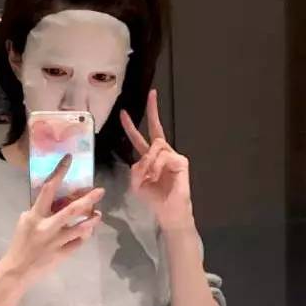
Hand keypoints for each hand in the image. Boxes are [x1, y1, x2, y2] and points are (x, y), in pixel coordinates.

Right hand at [1, 155, 104, 285]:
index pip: (48, 189)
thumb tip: (56, 200)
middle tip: (100, 191)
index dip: (59, 172)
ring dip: (92, 220)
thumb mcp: (25, 222)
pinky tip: (86, 232)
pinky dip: (84, 236)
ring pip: (81, 228)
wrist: (18, 270)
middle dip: (88, 199)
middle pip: (72, 210)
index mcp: (35, 215)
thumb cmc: (21, 243)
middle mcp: (47, 227)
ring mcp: (57, 241)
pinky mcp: (63, 254)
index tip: (69, 160)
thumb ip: (40, 211)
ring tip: (98, 214)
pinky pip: (79, 242)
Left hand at [120, 89, 193, 230]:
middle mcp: (161, 153)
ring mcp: (172, 155)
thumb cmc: (154, 198)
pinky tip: (157, 176)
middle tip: (152, 94)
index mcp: (149, 158)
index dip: (130, 127)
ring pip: (155, 147)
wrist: (168, 211)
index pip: (139, 139)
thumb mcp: (137, 183)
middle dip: (153, 110)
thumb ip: (136, 168)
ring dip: (149, 163)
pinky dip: (156, 167)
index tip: (124, 113)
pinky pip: (163, 156)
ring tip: (150, 177)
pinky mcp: (181, 161)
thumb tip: (145, 158)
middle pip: (155, 129)